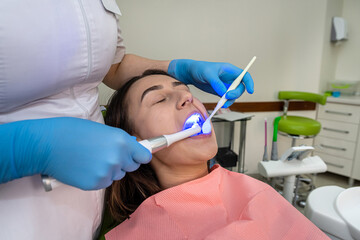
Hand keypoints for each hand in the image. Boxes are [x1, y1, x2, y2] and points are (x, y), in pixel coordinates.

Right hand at [0, 117, 151, 189]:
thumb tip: (133, 146)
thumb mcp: (102, 129)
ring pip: (117, 174)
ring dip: (111, 169)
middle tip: (107, 153)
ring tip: (93, 159)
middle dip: (124, 161)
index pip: (144, 156)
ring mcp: (107, 173)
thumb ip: (120, 140)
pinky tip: (86, 167)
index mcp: (121, 141)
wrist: (48, 145)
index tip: (136, 155)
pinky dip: (98, 177)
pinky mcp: (95, 184)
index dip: (139, 155)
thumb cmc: (73, 132)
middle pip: (132, 166)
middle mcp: (118, 158)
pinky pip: (105, 182)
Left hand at [168, 59, 253, 107]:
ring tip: (221, 104)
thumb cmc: (199, 69)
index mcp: (230, 70)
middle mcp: (230, 78)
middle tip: (226, 97)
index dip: (250, 83)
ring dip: (230, 100)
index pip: (245, 75)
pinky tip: (219, 105)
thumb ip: (217, 83)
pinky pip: (226, 99)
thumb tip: (224, 93)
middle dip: (235, 94)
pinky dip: (225, 103)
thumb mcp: (208, 74)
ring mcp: (225, 85)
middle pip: (240, 88)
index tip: (250, 91)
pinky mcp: (220, 91)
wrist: (190, 73)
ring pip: (234, 95)